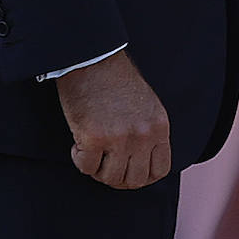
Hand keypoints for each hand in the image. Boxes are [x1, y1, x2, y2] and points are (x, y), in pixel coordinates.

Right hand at [55, 49, 170, 188]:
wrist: (92, 58)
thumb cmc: (115, 79)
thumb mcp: (146, 105)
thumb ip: (148, 132)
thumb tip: (141, 163)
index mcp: (159, 126)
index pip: (160, 170)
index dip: (141, 176)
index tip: (127, 169)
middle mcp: (143, 135)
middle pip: (134, 181)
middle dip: (117, 177)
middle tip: (105, 163)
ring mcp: (120, 138)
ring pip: (110, 178)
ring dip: (97, 169)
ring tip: (92, 150)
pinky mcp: (94, 138)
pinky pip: (86, 168)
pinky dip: (79, 159)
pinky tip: (79, 143)